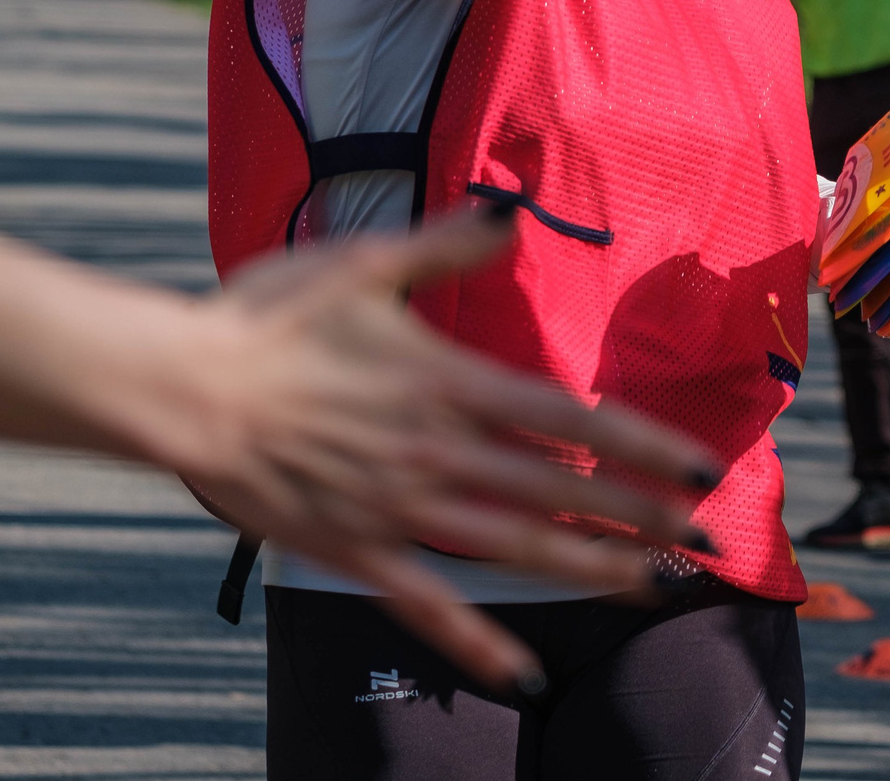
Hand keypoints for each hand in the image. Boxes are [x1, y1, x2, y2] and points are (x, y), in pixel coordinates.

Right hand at [161, 207, 720, 690]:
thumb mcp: (361, 263)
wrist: (182, 388)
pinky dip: (477, 641)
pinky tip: (522, 672)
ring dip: (588, 571)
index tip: (703, 467)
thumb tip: (511, 217)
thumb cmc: (266, 318)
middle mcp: (438, 452)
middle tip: (707, 542)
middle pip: (561, 491)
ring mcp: (398, 509)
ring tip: (651, 588)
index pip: (571, 419)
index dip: (645, 446)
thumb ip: (445, 246)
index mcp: (447, 383)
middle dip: (643, 518)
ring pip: (514, 549)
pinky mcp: (355, 550)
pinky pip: (428, 604)